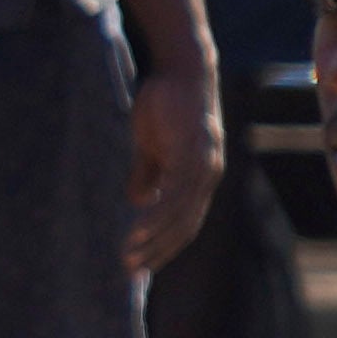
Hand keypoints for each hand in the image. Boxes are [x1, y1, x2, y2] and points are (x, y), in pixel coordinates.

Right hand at [121, 49, 220, 280]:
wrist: (181, 67)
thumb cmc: (166, 100)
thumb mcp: (152, 142)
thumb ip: (149, 171)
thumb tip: (139, 201)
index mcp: (201, 176)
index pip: (186, 221)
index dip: (164, 244)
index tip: (140, 264)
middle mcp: (208, 175)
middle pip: (186, 225)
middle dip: (158, 251)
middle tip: (130, 270)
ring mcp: (204, 165)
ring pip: (180, 215)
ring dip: (153, 238)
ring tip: (128, 255)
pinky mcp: (193, 153)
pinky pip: (174, 193)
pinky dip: (155, 213)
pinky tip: (136, 225)